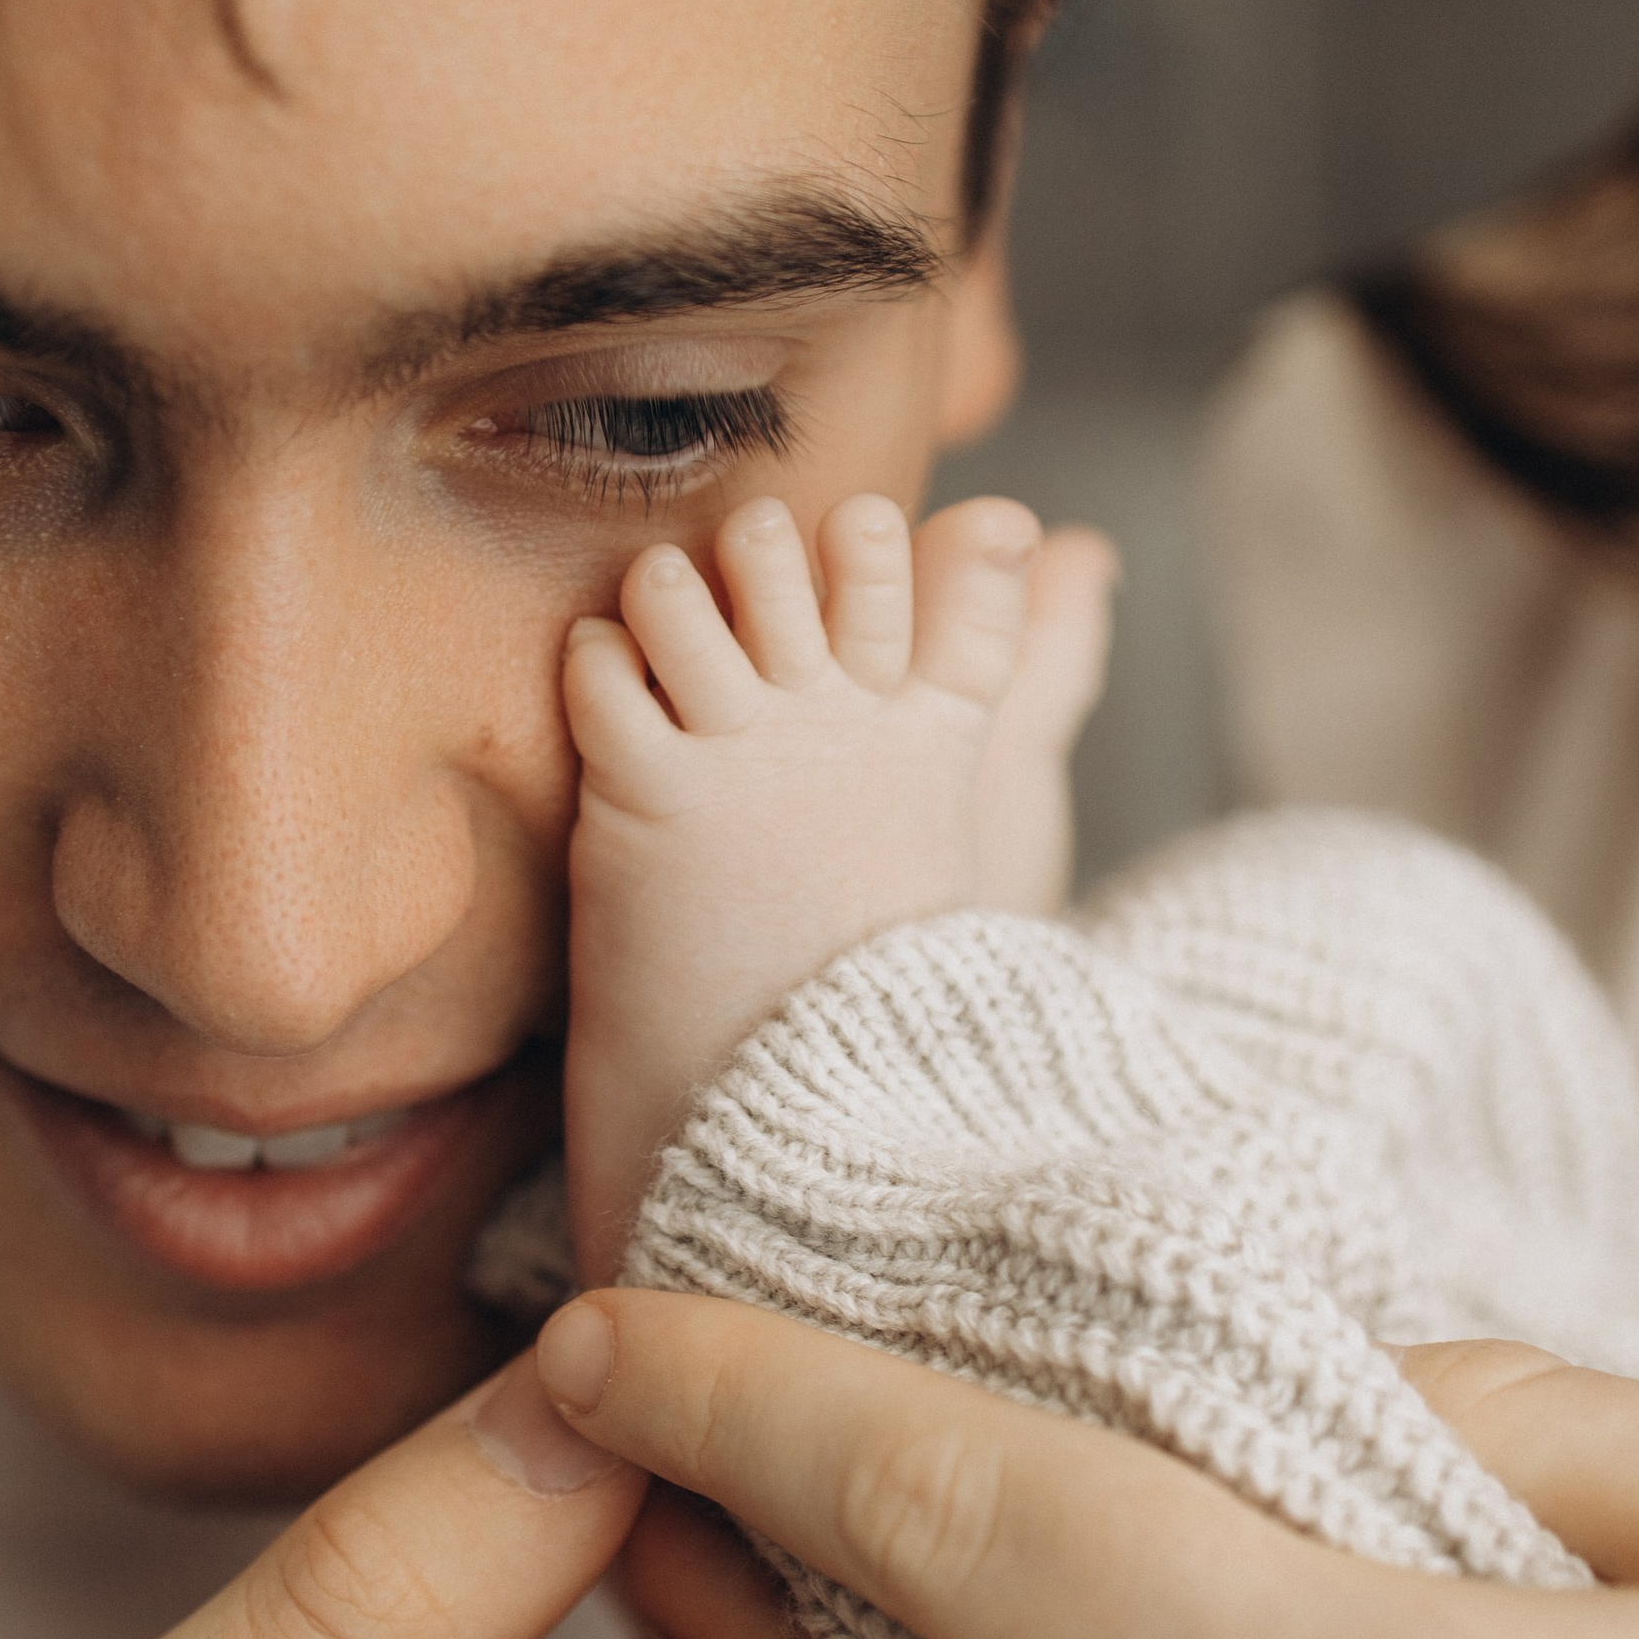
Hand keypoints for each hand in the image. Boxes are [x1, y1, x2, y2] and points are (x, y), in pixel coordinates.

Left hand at [561, 495, 1112, 1278]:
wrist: (795, 1111)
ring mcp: (741, 751)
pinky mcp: (644, 794)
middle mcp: (838, 723)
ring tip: (658, 639)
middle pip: (802, 541)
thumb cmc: (870, 975)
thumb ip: (994, 663)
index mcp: (924, 731)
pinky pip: (600, 664)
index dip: (860, 542)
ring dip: (661, 589)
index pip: (904, 566)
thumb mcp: (952, 815)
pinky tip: (608, 706)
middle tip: (729, 591)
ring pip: (684, 578)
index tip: (830, 570)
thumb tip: (1044, 528)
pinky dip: (594, 662)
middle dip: (756, 541)